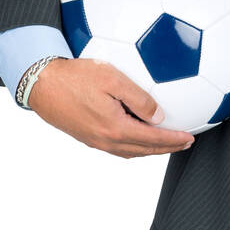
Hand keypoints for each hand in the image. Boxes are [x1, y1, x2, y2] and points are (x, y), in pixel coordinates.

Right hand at [27, 57, 194, 157]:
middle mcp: (106, 140)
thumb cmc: (74, 77)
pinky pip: (117, 148)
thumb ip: (139, 99)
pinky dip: (134, 147)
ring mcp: (95, 141)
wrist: (40, 84)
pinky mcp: (87, 137)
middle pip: (144, 150)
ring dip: (151, 149)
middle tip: (184, 143)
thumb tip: (159, 117)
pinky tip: (137, 137)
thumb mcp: (112, 79)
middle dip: (167, 148)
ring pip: (131, 152)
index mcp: (115, 128)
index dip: (174, 140)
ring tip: (166, 143)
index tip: (190, 138)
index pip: (154, 139)